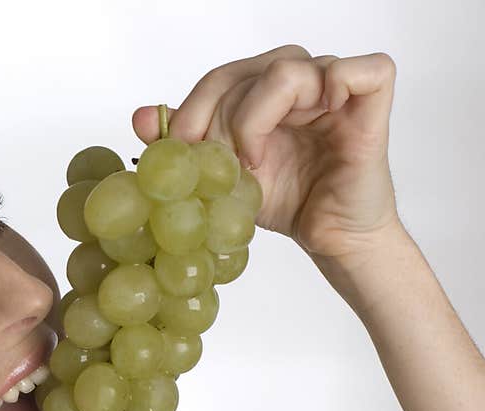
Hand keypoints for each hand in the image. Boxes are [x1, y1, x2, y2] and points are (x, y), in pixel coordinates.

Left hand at [132, 44, 402, 261]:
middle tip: (218, 165)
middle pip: (243, 72)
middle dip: (218, 121)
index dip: (193, 111)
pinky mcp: (371, 102)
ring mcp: (335, 87)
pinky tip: (316, 121)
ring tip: (255, 163)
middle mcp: (299, 80)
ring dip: (256, 118)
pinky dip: (336, 85)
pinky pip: (361, 70)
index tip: (181, 151)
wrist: (330, 239)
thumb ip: (183, 146)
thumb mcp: (221, 177)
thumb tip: (140, 117)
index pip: (219, 79)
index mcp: (263, 91)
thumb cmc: (285, 201)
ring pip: (285, 70)